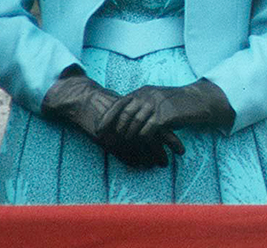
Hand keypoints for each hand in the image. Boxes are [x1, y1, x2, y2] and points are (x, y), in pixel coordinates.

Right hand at [40, 73, 178, 167]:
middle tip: (178, 156)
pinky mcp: (108, 138)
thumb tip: (161, 128)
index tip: (180, 149)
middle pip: (153, 137)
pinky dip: (133, 160)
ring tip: (163, 164)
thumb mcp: (128, 107)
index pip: (159, 128)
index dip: (171, 139)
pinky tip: (141, 166)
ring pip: (140, 147)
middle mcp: (131, 122)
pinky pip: (123, 153)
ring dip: (152, 157)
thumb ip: (143, 116)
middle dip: (166, 149)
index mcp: (139, 112)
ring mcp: (119, 131)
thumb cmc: (110, 104)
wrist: (86, 101)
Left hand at [103, 79, 234, 154]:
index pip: (119, 104)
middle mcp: (147, 96)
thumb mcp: (157, 100)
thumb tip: (124, 119)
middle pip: (124, 115)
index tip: (98, 130)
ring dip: (129, 137)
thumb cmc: (177, 104)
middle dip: (115, 130)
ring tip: (125, 146)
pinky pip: (148, 130)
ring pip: (134, 124)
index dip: (107, 117)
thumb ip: (142, 105)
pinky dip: (143, 139)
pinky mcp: (165, 115)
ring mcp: (156, 105)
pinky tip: (143, 144)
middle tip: (109, 143)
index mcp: (143, 92)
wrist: (199, 101)